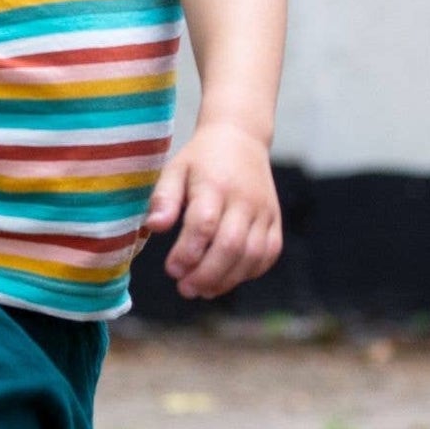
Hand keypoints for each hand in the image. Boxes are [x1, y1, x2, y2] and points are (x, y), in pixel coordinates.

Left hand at [146, 121, 283, 299]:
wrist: (241, 138)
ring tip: (202, 290)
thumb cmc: (202, 159)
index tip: (171, 269)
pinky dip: (249, 273)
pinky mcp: (275, 220)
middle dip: (206, 274)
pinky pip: (269, 254)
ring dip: (227, 280)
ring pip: (252, 255)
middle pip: (230, 245)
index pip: (204, 224)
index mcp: (216, 185)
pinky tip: (227, 279)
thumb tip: (154, 227)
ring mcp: (264, 211)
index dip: (187, 253)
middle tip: (185, 288)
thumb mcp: (175, 169)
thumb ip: (164, 198)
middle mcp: (244, 199)